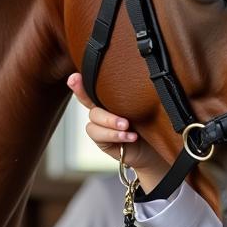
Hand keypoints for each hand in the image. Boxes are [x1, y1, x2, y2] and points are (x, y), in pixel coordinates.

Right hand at [65, 73, 168, 192]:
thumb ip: (131, 99)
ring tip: (127, 127)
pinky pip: (99, 135)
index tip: (74, 77)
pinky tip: (130, 137)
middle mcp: (102, 110)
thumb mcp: (142, 109)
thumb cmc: (148, 125)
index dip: (81, 84)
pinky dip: (114, 135)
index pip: (92, 88)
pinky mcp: (101, 140)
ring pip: (94, 119)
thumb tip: (131, 87)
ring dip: (111, 123)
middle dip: (106, 112)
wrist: (152, 148)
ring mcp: (100, 125)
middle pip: (91, 104)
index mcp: (109, 98)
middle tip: (125, 120)